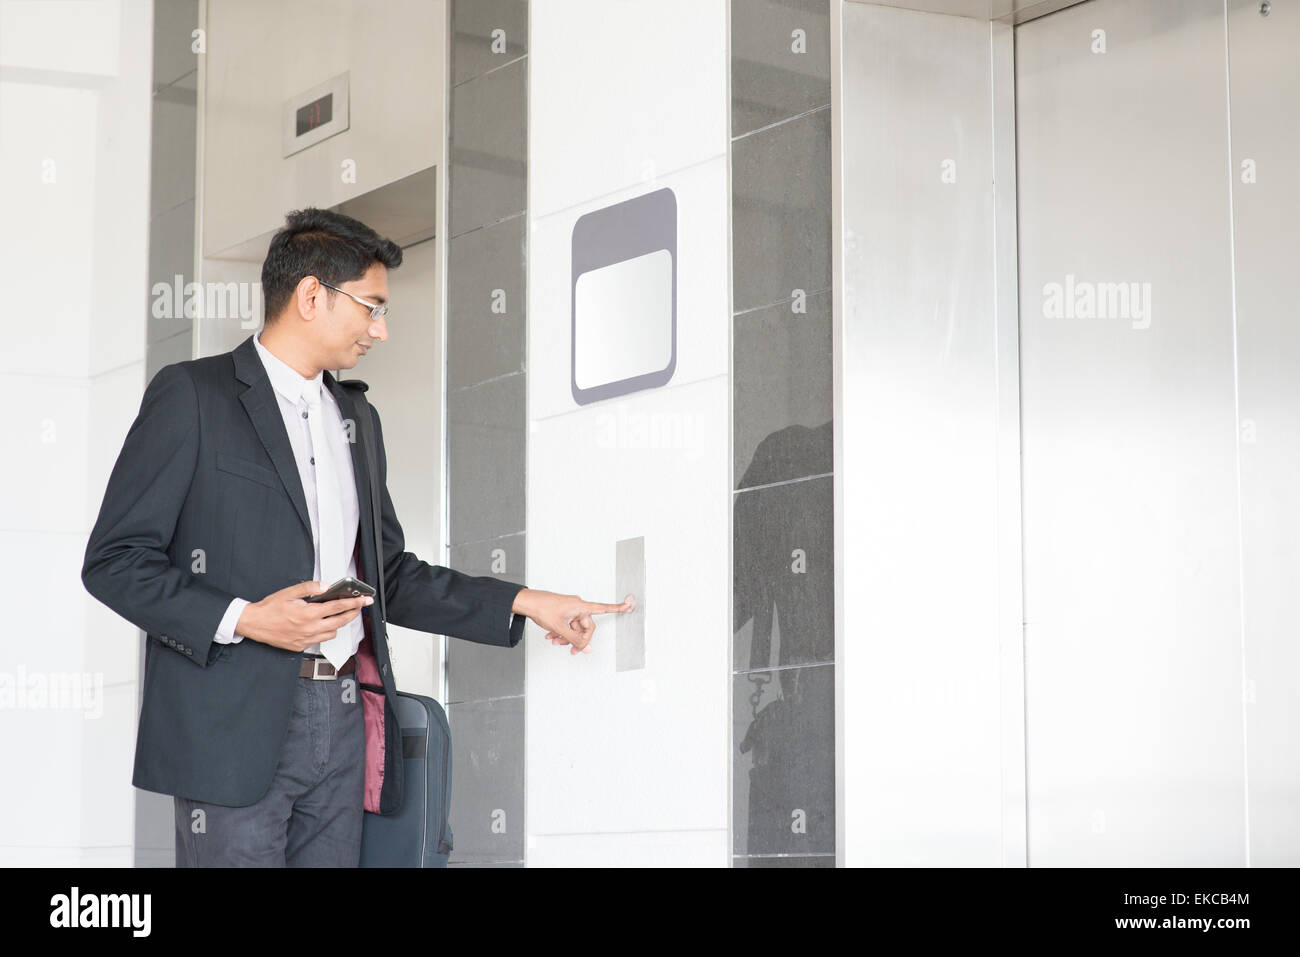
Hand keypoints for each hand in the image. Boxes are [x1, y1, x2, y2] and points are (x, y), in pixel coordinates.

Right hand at [236, 581, 373, 652]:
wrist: (254, 624)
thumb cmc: (270, 609)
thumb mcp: (289, 592)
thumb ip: (310, 588)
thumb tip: (326, 586)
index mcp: (308, 614)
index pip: (338, 607)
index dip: (354, 603)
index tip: (364, 600)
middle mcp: (309, 628)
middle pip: (340, 622)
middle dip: (353, 613)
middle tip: (359, 607)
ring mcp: (306, 639)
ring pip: (332, 633)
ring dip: (338, 624)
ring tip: (340, 615)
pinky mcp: (301, 646)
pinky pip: (319, 640)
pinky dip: (324, 632)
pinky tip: (322, 625)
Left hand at [514, 589, 634, 654]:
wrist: (528, 602)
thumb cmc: (543, 608)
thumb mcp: (560, 628)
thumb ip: (574, 640)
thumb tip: (586, 648)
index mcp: (581, 606)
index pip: (603, 608)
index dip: (617, 608)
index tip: (628, 605)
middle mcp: (578, 607)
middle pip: (586, 627)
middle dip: (577, 639)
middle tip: (571, 650)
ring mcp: (571, 609)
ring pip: (575, 628)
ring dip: (566, 637)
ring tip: (555, 641)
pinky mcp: (564, 612)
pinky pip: (568, 625)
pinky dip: (561, 632)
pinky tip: (551, 636)